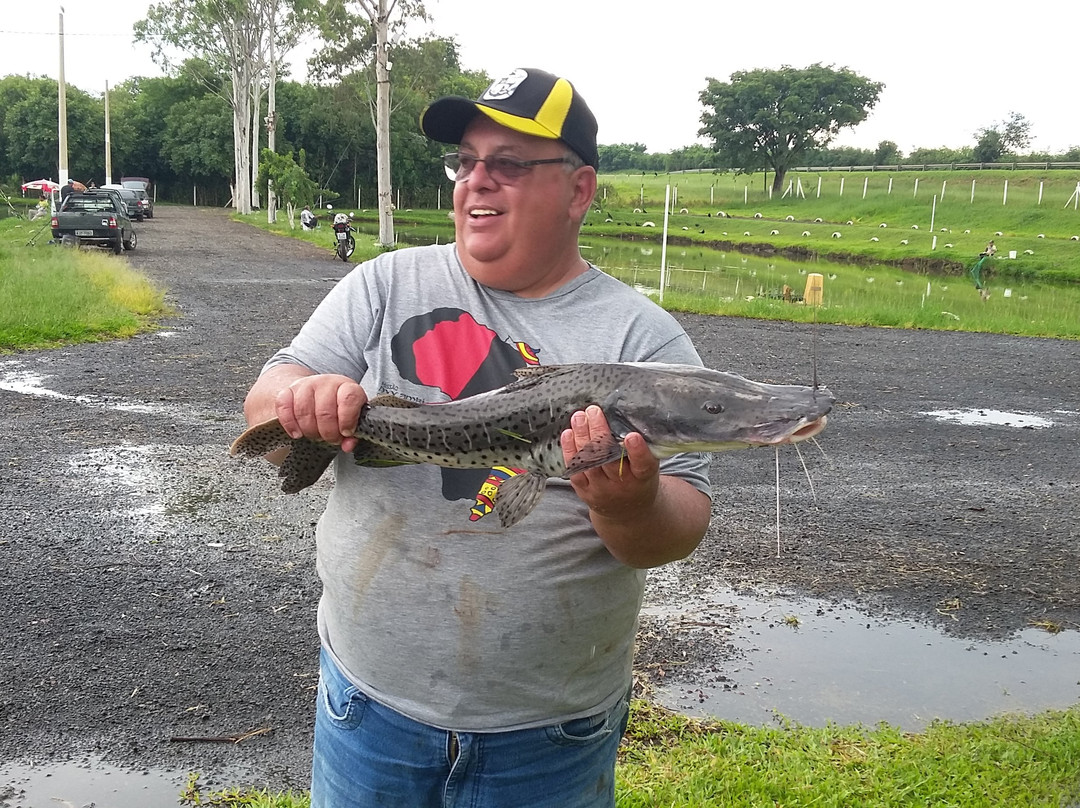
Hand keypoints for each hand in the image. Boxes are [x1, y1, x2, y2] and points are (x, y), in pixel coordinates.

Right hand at [275, 373, 366, 451]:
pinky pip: (283, 406)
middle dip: (328, 433)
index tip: (346, 432)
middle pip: (325, 412)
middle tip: (331, 438)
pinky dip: (289, 424)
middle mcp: (326, 383)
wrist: (315, 393)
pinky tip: (297, 433)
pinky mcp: (288, 391)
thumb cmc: (336, 408)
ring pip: (304, 411)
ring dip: (310, 431)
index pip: (349, 399)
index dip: (348, 420)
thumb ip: (353, 434)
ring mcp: (306, 385)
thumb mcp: (351, 419)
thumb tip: (348, 445)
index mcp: (347, 387)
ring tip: (316, 435)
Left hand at [560, 405, 659, 521]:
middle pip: (608, 459)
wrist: (627, 510)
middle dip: (599, 433)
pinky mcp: (584, 491)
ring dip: (582, 437)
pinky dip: (569, 451)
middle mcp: (622, 485)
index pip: (642, 464)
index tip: (632, 436)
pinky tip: (568, 433)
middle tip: (593, 411)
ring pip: (588, 462)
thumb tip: (622, 413)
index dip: (637, 451)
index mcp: (643, 477)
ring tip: (579, 417)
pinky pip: (575, 470)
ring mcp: (601, 489)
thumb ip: (639, 446)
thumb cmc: (638, 478)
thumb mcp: (647, 465)